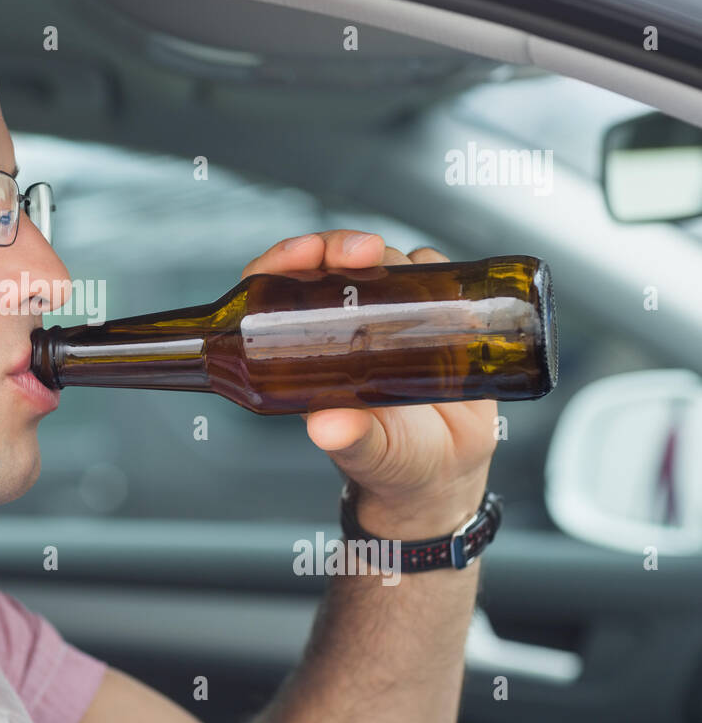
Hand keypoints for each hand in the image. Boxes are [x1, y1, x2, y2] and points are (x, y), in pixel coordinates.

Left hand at [240, 231, 498, 538]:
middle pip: (328, 265)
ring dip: (389, 257)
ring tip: (406, 280)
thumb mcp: (367, 453)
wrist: (445, 476)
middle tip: (362, 252)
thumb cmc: (392, 465)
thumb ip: (349, 440)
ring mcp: (388, 319)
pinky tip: (442, 289)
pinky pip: (433, 276)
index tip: (304, 254)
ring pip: (381, 263)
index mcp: (308, 353)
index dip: (283, 262)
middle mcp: (345, 328)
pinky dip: (437, 271)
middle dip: (340, 246)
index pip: (278, 291)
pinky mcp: (433, 318)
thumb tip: (326, 426)